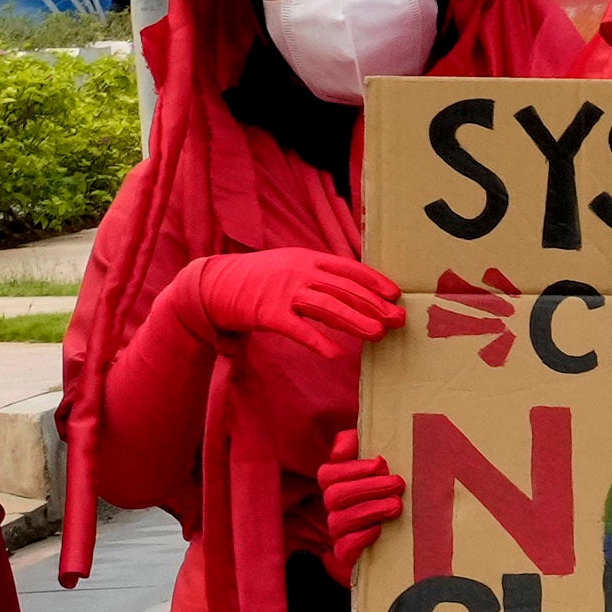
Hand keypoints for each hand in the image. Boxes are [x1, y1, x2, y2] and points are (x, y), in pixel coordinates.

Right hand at [172, 249, 409, 357]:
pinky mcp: (266, 313)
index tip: (395, 294)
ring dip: (354, 321)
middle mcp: (298, 271)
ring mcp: (282, 291)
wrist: (213, 284)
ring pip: (326, 307)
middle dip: (373, 305)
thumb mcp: (291, 266)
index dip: (373, 281)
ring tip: (377, 334)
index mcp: (307, 258)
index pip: (348, 268)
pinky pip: (296, 329)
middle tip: (397, 320)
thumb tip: (354, 290)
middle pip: (343, 289)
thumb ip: (319, 275)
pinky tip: (334, 353)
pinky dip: (316, 340)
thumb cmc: (259, 278)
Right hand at [309, 447, 407, 559]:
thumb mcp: (377, 463)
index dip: (353, 468)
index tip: (382, 464)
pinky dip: (359, 538)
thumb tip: (339, 452)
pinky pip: (343, 549)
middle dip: (368, 487)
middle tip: (398, 484)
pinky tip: (379, 530)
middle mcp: (334, 508)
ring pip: (339, 521)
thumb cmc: (392, 490)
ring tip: (396, 505)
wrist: (412, 540)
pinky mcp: (348, 557)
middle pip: (335, 495)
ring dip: (369, 510)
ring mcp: (340, 533)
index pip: (328, 474)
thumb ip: (356, 444)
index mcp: (337, 485)